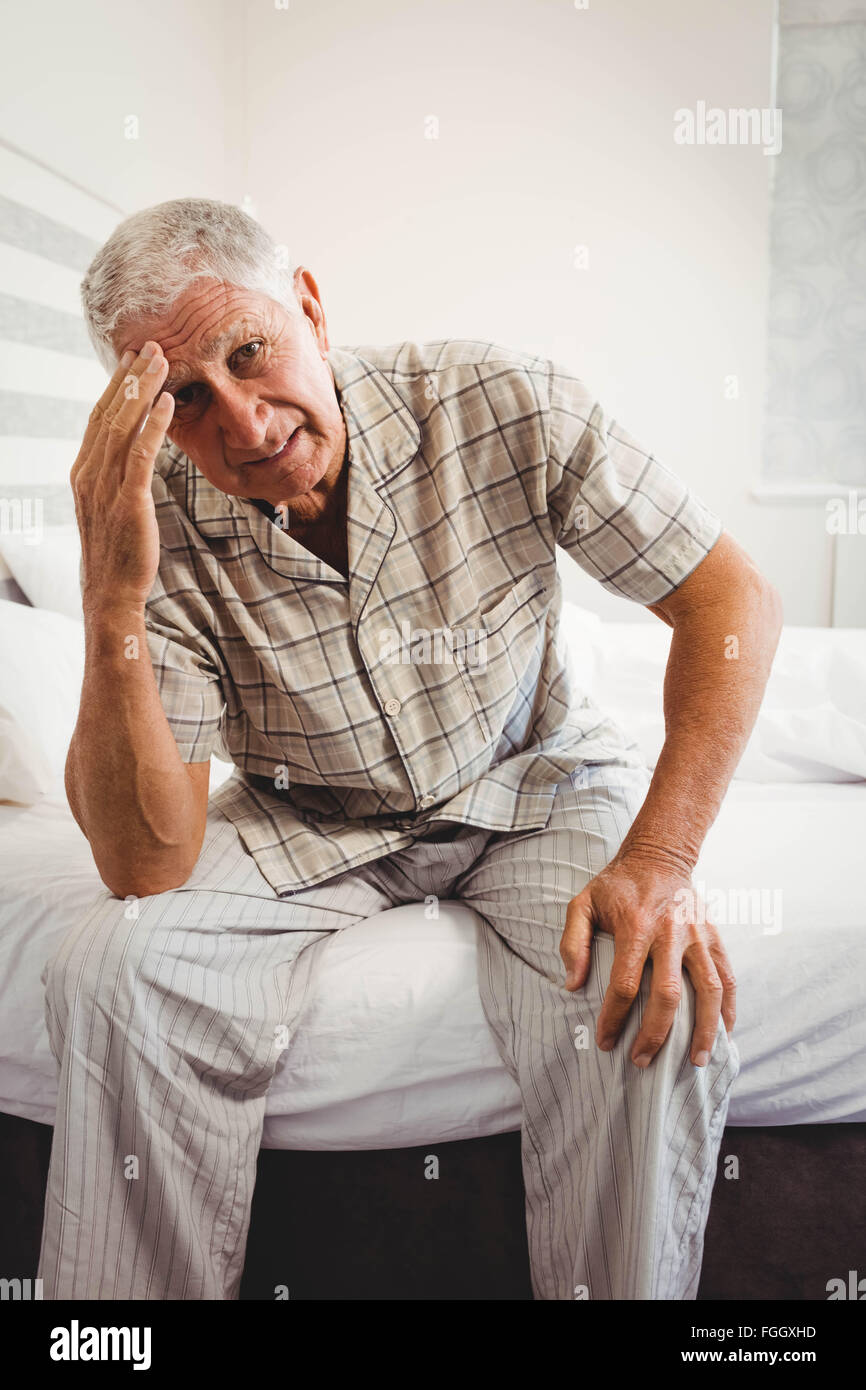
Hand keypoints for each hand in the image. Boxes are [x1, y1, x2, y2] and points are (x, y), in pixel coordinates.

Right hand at [71, 341, 173, 614]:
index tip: (132, 360)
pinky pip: (140, 453)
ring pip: (123, 425)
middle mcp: (89, 472)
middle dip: (131, 377)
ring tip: (163, 361)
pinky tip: (168, 402)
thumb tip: (132, 454)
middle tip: (151, 346)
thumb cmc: (117, 551)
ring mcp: (106, 486)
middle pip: (109, 412)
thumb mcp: (110, 506)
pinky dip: (154, 424)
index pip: (99, 418)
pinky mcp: (128, 500)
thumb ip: (116, 477)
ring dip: (144, 390)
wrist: (111, 591)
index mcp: (83, 471)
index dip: (115, 386)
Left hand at [559, 852, 735, 1068]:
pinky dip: (729, 1008)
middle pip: (668, 994)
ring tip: (695, 1062)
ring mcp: (697, 936)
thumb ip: (573, 942)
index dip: (614, 1017)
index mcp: (636, 925)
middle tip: (642, 1061)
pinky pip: (728, 977)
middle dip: (655, 1034)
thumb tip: (572, 985)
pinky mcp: (714, 937)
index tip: (606, 1041)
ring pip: (709, 990)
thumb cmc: (616, 886)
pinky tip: (724, 1033)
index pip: (625, 983)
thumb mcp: (582, 903)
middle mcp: (670, 932)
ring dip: (704, 1030)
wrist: (659, 856)